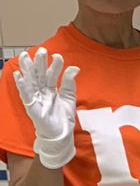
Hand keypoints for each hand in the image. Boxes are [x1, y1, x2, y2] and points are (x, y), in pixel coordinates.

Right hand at [12, 47, 78, 168]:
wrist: (62, 134)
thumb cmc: (63, 117)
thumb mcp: (70, 98)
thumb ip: (70, 83)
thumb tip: (74, 67)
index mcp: (51, 90)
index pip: (52, 75)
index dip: (54, 65)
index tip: (57, 55)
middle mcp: (42, 92)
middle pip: (39, 75)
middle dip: (39, 63)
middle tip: (40, 50)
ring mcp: (36, 99)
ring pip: (31, 81)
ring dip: (28, 69)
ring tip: (25, 56)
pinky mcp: (32, 107)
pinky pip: (26, 95)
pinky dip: (22, 85)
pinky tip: (18, 75)